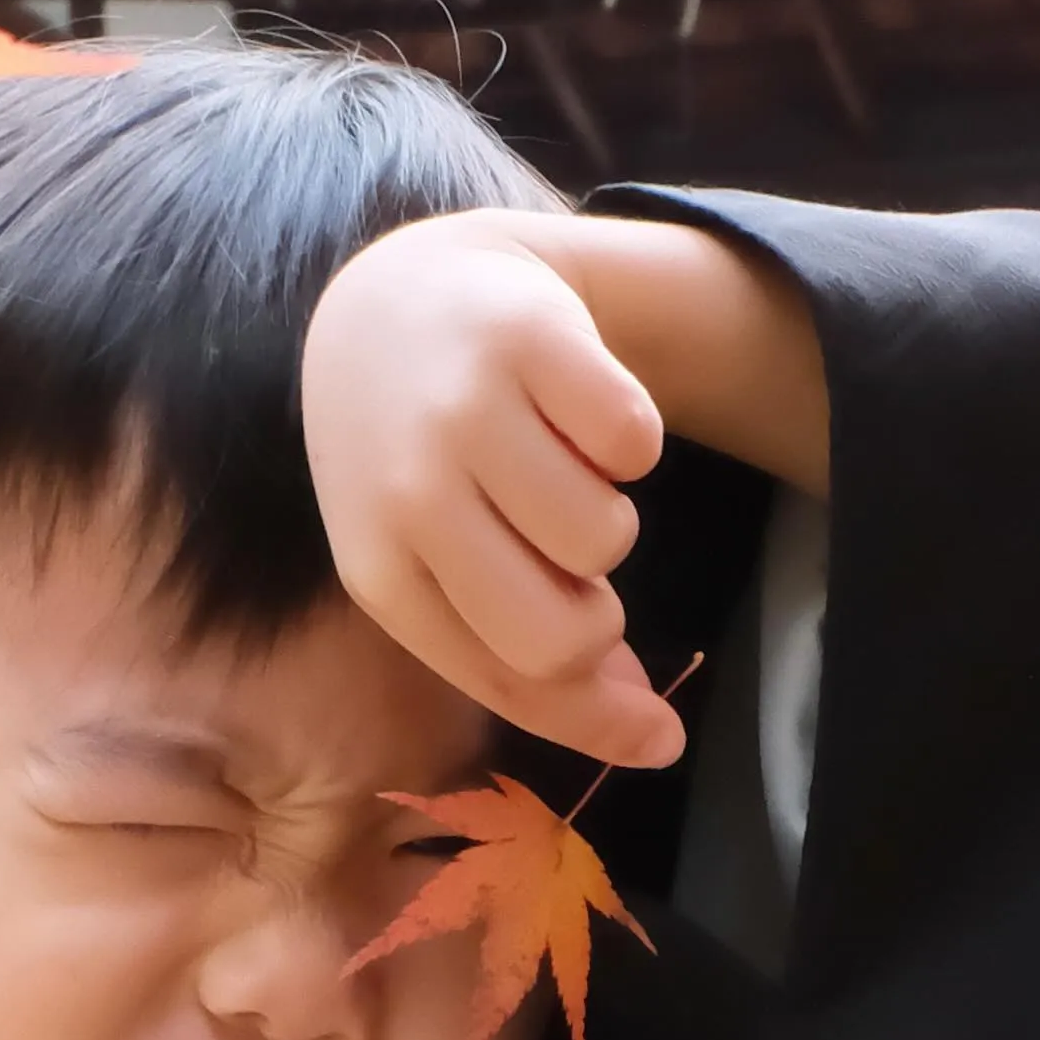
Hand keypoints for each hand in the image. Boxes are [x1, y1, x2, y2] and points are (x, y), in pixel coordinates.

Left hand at [303, 215, 677, 762]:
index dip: (595, 717)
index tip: (657, 733)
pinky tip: (575, 410)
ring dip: (606, 515)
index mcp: (380, 569)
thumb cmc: (424, 455)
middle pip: (562, 635)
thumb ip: (538, 664)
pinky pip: (637, 441)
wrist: (401, 296)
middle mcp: (408, 492)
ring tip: (561, 470)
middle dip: (597, 618)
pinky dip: (629, 435)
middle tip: (573, 568)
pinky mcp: (530, 336)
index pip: (508, 681)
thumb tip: (659, 744)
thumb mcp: (446, 562)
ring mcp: (466, 409)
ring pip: (605, 536)